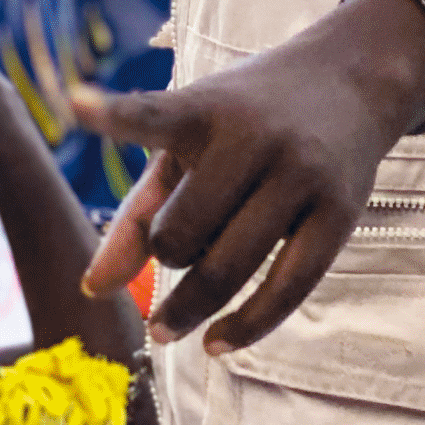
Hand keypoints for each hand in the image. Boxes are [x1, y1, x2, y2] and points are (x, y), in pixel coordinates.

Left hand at [74, 0, 424, 355]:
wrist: (350, 80)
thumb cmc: (247, 119)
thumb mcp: (190, 142)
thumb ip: (139, 211)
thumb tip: (94, 288)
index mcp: (205, 108)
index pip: (153, 115)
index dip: (113, 114)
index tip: (74, 101)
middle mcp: (254, 135)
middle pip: (185, 230)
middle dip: (167, 254)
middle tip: (172, 252)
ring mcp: (301, 173)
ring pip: (230, 267)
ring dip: (190, 306)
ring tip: (165, 327)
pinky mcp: (339, 212)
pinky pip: (288, 289)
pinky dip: (246, 326)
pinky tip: (216, 344)